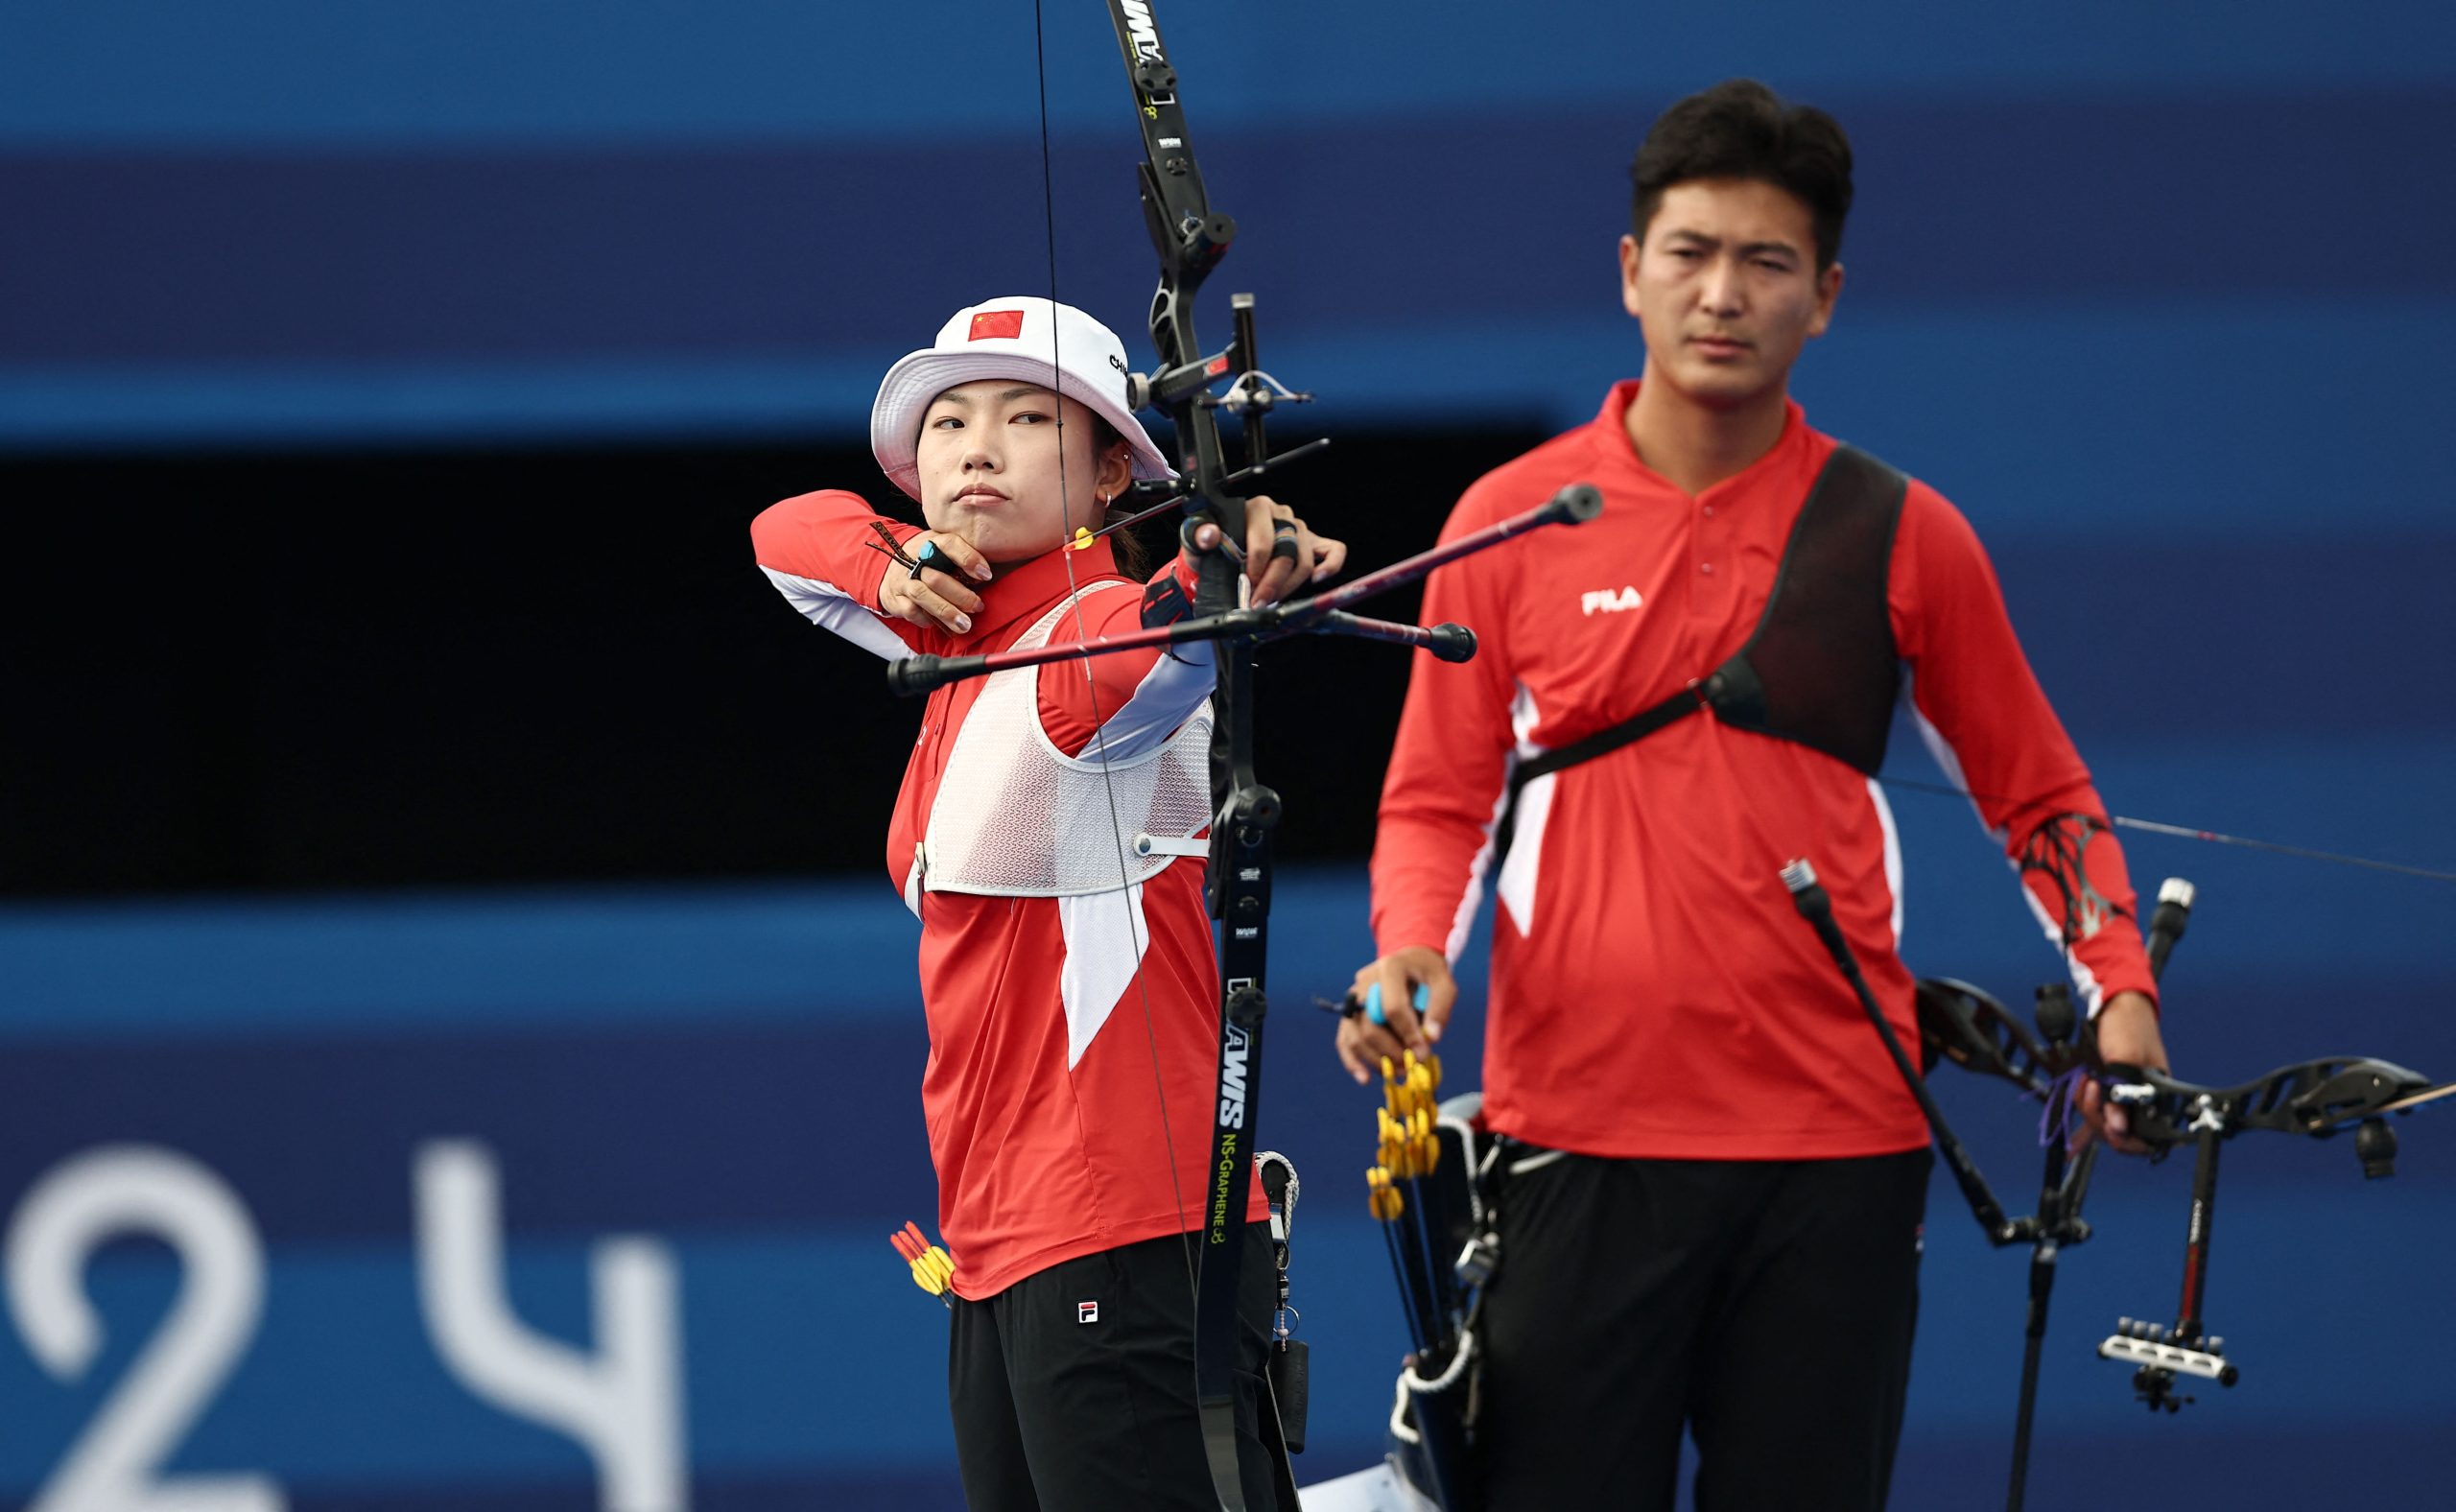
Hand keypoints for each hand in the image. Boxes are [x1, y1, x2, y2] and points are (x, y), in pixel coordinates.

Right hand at [878, 531, 992, 634]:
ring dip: (946, 612)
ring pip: (923, 595)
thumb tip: (995, 572)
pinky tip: (941, 623)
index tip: (986, 575)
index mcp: (931, 542)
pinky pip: (911, 611)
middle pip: (936, 577)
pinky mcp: (895, 598)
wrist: (890, 568)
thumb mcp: (943, 549)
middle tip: (978, 606)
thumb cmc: (927, 560)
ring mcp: (903, 579)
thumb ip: (963, 556)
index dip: (968, 559)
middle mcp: (914, 559)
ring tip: (964, 625)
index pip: (949, 544)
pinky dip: (927, 619)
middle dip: (960, 595)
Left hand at [1188, 495, 1345, 606]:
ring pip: (1305, 559)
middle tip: (1258, 602)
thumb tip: (1210, 535)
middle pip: (1286, 551)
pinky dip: (1330, 566)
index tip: (1247, 585)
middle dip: (1272, 582)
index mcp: (1257, 508)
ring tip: (1271, 600)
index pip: (1263, 539)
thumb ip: (1199, 535)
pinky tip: (1317, 580)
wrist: (1223, 554)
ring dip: (1289, 585)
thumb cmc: (1213, 547)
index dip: (1256, 566)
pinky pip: (1334, 550)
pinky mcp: (1312, 542)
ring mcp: (1299, 528)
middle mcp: (1281, 514)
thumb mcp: (1198, 540)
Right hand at [1335, 946, 1455, 1085]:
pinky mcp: (1348, 1014)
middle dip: (1392, 1051)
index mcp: (1390, 968)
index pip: (1393, 1007)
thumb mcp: (1444, 984)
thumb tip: (1431, 1038)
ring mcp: (1353, 998)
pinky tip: (1365, 1078)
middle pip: (1370, 1025)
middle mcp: (1365, 982)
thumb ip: (1440, 1008)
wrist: (1410, 963)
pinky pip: (1344, 1040)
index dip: (1408, 1034)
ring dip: (1377, 1060)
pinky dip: (1352, 1062)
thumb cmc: (1428, 975)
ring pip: (1355, 1036)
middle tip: (1412, 1065)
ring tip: (1399, 1071)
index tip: (1424, 1053)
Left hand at [2077, 989, 2166, 1155]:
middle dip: (2097, 1115)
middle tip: (2092, 1088)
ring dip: (2086, 1107)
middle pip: (2115, 1134)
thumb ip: (2121, 1097)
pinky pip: (2095, 1118)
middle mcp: (2139, 1105)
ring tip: (2085, 1080)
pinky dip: (2083, 1130)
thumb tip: (2119, 1129)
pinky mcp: (2106, 1093)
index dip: (2124, 1139)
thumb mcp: (2124, 1062)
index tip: (2108, 1128)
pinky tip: (2073, 1147)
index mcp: (2156, 1101)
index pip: (2143, 1140)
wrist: (2115, 1006)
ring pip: (2100, 1124)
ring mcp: (2121, 1100)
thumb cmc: (2129, 1029)